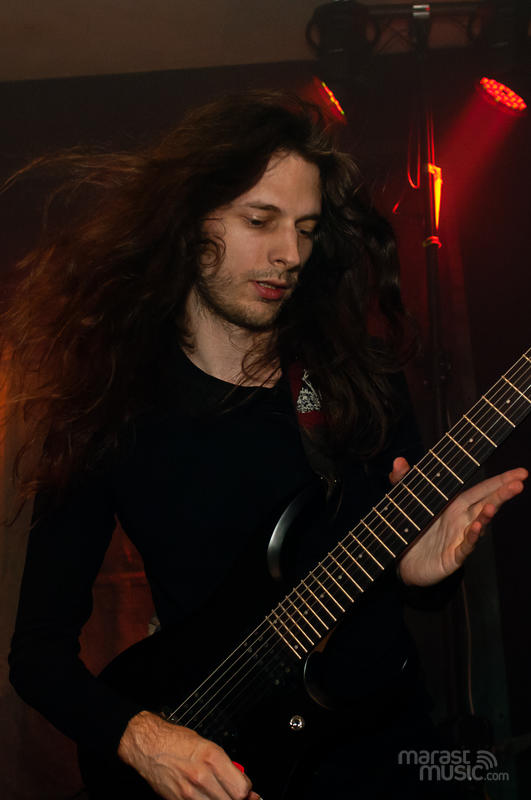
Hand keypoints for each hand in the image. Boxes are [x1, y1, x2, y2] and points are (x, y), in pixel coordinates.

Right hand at [118, 710, 259, 799]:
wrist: (148, 746)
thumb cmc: (176, 741)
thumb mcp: (207, 746)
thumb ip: (226, 766)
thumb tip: (244, 784)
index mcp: (212, 757)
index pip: (242, 789)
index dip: (246, 792)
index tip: (246, 791)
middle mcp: (202, 776)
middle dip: (235, 799)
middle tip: (232, 793)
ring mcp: (189, 792)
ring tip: (217, 793)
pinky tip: (205, 797)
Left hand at [389, 457, 527, 586]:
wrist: (403, 562)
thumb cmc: (412, 530)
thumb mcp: (405, 502)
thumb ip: (402, 481)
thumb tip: (398, 461)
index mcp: (455, 505)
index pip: (482, 490)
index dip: (500, 480)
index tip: (520, 472)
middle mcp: (462, 520)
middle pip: (486, 503)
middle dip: (503, 492)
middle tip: (520, 482)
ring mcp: (459, 538)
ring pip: (478, 524)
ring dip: (486, 515)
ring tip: (493, 505)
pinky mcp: (452, 556)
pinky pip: (465, 546)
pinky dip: (471, 537)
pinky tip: (476, 528)